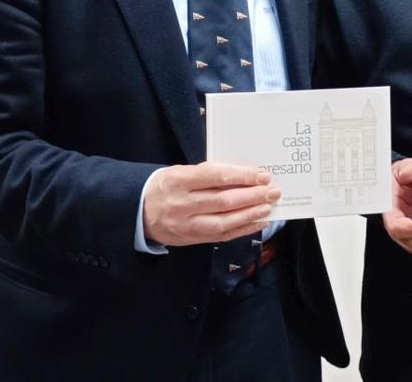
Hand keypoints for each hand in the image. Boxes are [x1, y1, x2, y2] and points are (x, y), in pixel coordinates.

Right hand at [142, 162, 279, 246]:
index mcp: (179, 180)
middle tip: (273, 191)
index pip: (216, 176)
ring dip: (250, 214)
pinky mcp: (190, 239)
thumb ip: (209, 174)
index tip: (262, 175)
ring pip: (223, 221)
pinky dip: (242, 229)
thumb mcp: (181, 172)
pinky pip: (220, 236)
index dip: (242, 176)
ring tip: (268, 207)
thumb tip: (245, 175)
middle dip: (252, 196)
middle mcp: (181, 203)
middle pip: (223, 201)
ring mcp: (185, 224)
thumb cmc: (166, 186)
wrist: (138, 211)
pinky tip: (257, 222)